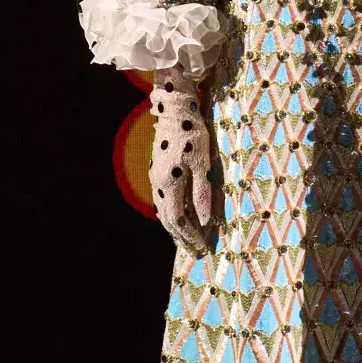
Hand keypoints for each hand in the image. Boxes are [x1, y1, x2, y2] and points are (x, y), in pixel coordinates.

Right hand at [148, 71, 211, 250]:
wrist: (175, 111)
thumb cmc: (192, 135)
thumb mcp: (203, 164)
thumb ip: (202, 193)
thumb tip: (205, 221)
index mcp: (168, 185)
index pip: (178, 220)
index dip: (189, 236)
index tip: (203, 248)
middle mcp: (158, 185)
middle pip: (168, 219)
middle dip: (181, 237)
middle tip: (195, 251)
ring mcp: (156, 178)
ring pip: (164, 211)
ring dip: (176, 227)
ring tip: (188, 239)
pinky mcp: (159, 171)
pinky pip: (164, 200)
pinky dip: (173, 214)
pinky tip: (181, 216)